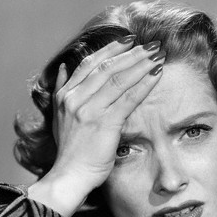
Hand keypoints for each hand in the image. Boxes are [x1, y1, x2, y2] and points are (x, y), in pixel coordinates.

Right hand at [28, 36, 164, 216]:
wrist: (69, 176)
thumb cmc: (70, 151)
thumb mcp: (58, 116)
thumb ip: (60, 90)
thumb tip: (63, 68)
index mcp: (65, 95)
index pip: (90, 64)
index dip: (111, 49)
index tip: (129, 40)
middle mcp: (75, 98)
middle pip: (107, 67)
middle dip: (132, 53)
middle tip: (151, 44)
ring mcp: (89, 110)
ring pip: (118, 78)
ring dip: (141, 63)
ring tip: (158, 54)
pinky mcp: (104, 123)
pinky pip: (128, 98)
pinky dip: (144, 84)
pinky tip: (157, 74)